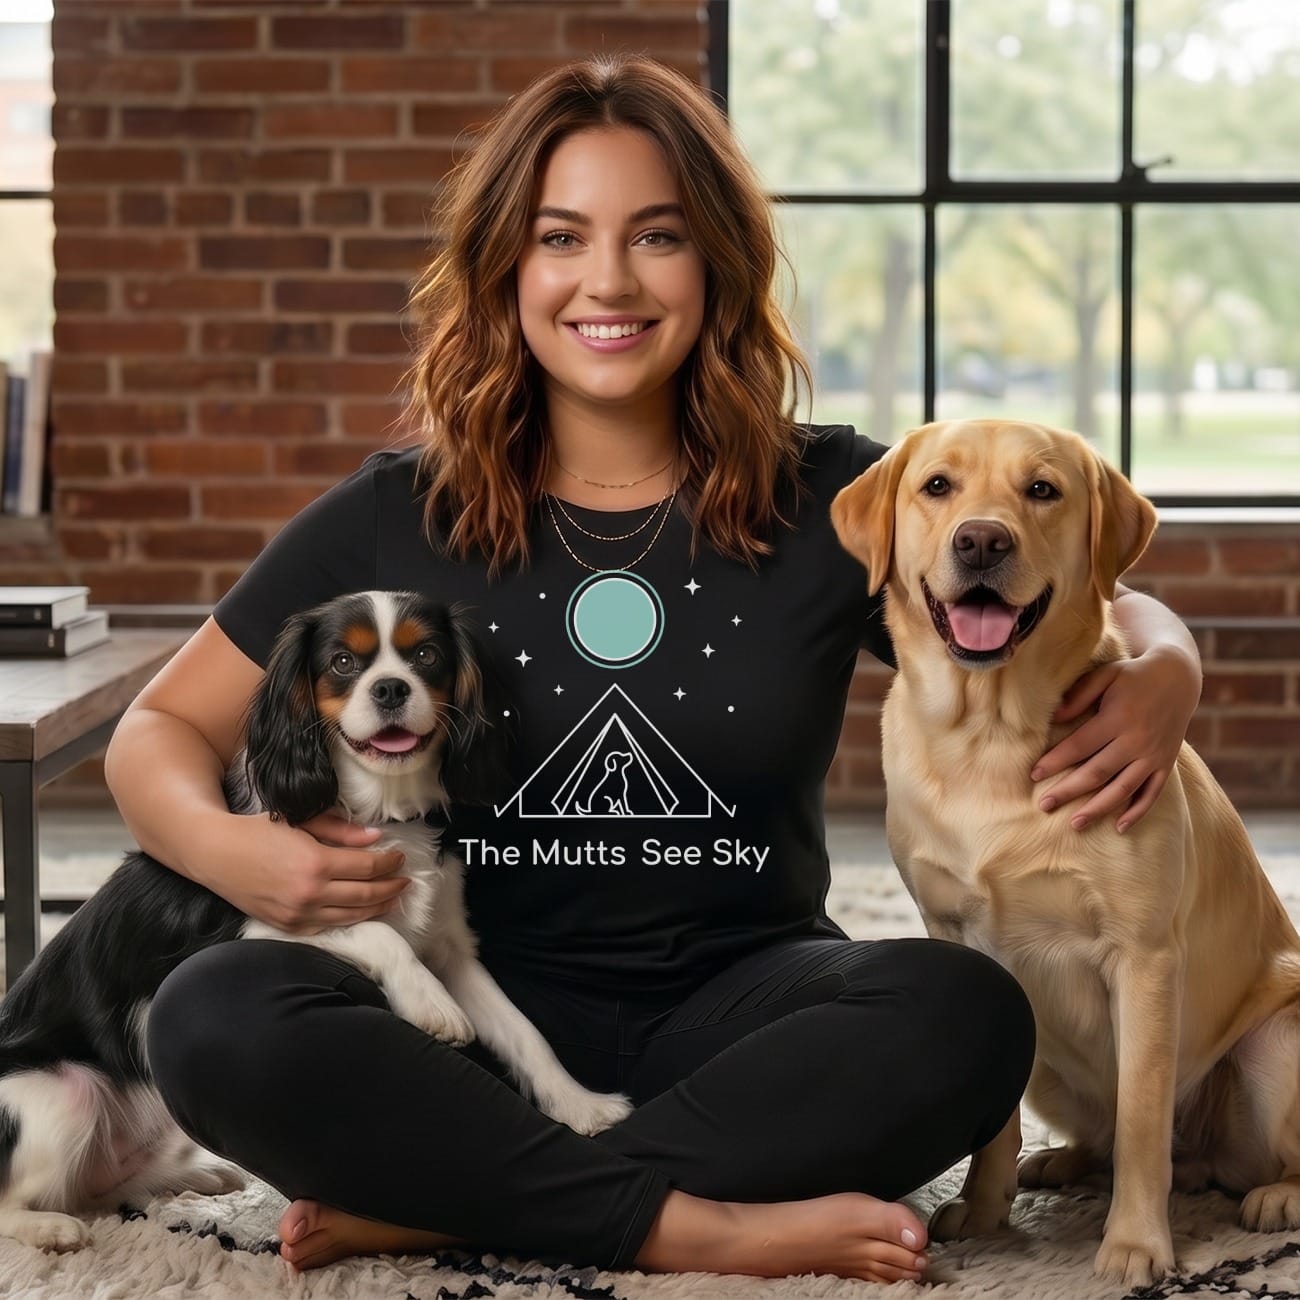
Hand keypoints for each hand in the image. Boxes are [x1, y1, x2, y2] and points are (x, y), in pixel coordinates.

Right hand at [202, 809, 408, 932]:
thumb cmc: (259, 831)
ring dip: (378, 907)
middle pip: (366, 894)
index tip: (400, 856)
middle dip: (391, 887)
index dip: (390, 862)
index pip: (368, 867)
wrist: (216, 854)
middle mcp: (310, 893)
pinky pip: (330, 926)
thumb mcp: (302, 820)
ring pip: (352, 915)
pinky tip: (364, 911)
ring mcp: (299, 914)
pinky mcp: (289, 926)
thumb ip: (342, 830)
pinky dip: (352, 919)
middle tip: (405, 880)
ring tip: (394, 898)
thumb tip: (376, 837)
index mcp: (316, 862)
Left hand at [1032, 648, 1199, 832]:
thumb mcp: (1106, 675)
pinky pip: (1152, 793)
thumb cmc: (1133, 676)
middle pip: (1098, 772)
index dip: (1056, 761)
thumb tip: (1053, 716)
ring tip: (1075, 824)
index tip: (1034, 774)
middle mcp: (1137, 740)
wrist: (1178, 678)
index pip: (1080, 745)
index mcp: (1118, 717)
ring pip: (1123, 789)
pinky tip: (1119, 827)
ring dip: (1098, 808)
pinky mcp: (1166, 764)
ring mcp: (1154, 755)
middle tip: (1043, 805)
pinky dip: (1137, 812)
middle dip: (1069, 791)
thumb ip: (1080, 694)